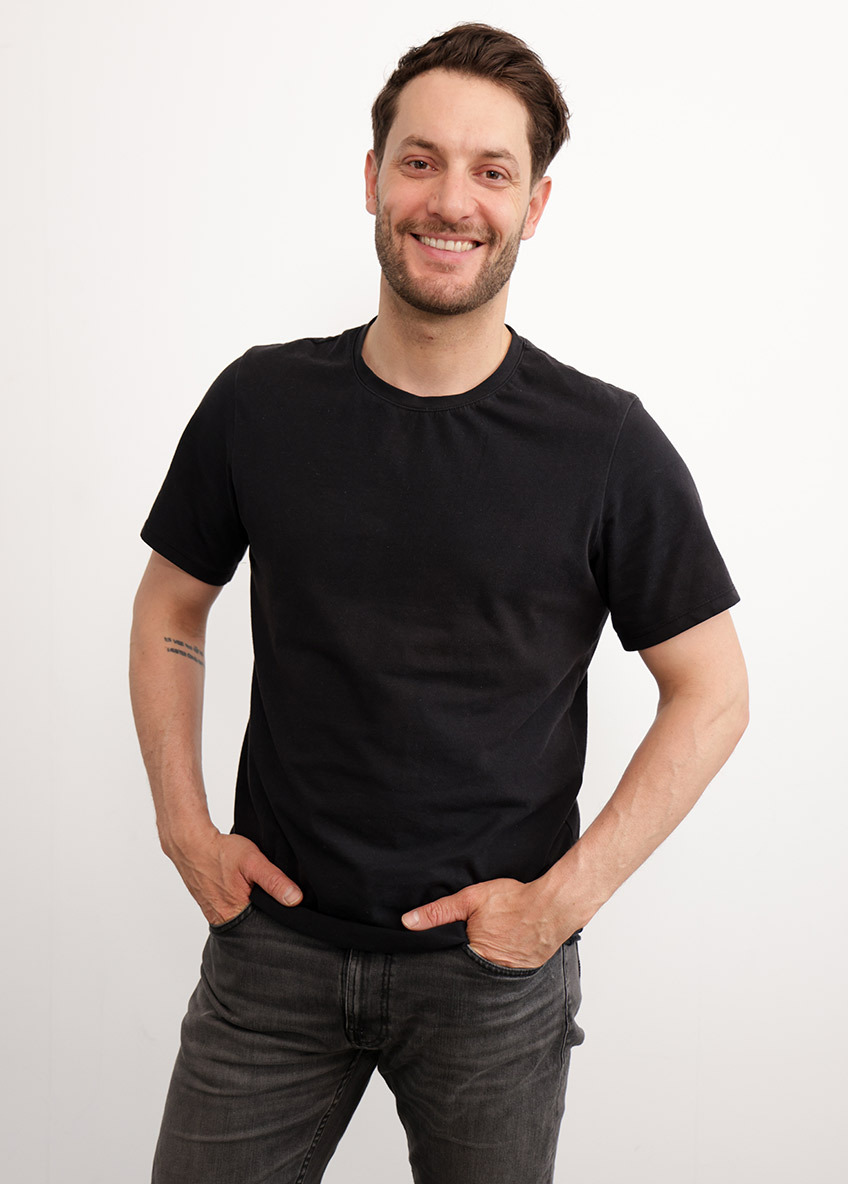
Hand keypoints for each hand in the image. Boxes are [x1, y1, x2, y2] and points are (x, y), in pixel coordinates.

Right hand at [166, 827, 301, 925]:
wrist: (191, 844)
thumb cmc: (220, 852)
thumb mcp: (253, 862)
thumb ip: (274, 881)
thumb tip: (295, 900)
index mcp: (234, 916)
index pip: (263, 932)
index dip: (278, 924)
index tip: (290, 915)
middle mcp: (221, 920)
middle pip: (252, 928)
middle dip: (266, 918)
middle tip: (276, 901)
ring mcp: (213, 914)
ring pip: (242, 920)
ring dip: (253, 910)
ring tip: (261, 896)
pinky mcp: (210, 905)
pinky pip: (231, 911)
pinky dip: (241, 904)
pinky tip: (245, 892)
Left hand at [401, 877, 574, 968]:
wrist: (552, 906)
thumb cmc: (513, 900)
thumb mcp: (470, 899)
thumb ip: (438, 912)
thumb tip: (408, 922)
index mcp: (474, 958)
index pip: (447, 968)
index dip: (439, 963)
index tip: (430, 961)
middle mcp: (491, 973)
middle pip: (465, 975)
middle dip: (458, 968)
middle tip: (457, 954)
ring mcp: (510, 976)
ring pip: (485, 976)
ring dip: (479, 969)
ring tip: (478, 954)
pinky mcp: (524, 971)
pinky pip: (504, 973)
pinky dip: (498, 966)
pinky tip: (499, 951)